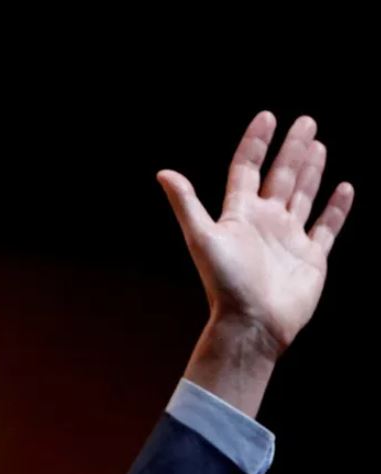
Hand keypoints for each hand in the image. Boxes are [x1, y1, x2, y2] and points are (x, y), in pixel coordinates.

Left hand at [158, 111, 353, 359]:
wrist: (251, 323)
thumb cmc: (224, 283)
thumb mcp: (202, 237)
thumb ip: (186, 204)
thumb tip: (163, 173)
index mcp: (239, 214)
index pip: (247, 169)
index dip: (256, 143)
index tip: (267, 117)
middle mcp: (265, 222)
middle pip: (280, 176)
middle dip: (292, 149)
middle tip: (305, 121)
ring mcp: (289, 238)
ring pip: (303, 195)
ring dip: (311, 170)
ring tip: (318, 144)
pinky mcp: (311, 257)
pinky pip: (327, 226)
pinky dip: (336, 208)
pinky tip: (343, 187)